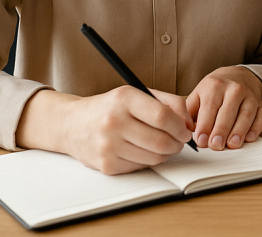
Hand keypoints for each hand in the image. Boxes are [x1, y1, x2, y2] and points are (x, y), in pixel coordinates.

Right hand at [17, 86, 194, 175]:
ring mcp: (108, 146)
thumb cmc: (111, 107)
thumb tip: (189, 123)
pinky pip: (141, 167)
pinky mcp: (106, 165)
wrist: (72, 124)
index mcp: (124, 99)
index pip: (163, 117)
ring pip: (154, 158)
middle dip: (177, 144)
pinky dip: (148, 161)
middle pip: (161, 141)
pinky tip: (143, 150)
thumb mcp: (138, 93)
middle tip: (179, 141)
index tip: (185, 130)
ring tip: (162, 144)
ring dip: (165, 154)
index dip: (181, 127)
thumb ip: (169, 103)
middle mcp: (113, 122)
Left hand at [186, 66, 261, 150]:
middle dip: (222, 130)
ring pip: (246, 114)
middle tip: (216, 145)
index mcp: (215, 85)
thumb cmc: (214, 90)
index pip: (210, 107)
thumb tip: (185, 131)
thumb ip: (190, 112)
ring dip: (240, 131)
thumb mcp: (198, 94)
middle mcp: (234, 89)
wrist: (237, 76)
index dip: (205, 125)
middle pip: (228, 111)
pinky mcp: (260, 104)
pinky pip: (261, 116)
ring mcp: (249, 96)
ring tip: (232, 145)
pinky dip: (256, 128)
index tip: (201, 140)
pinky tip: (249, 138)